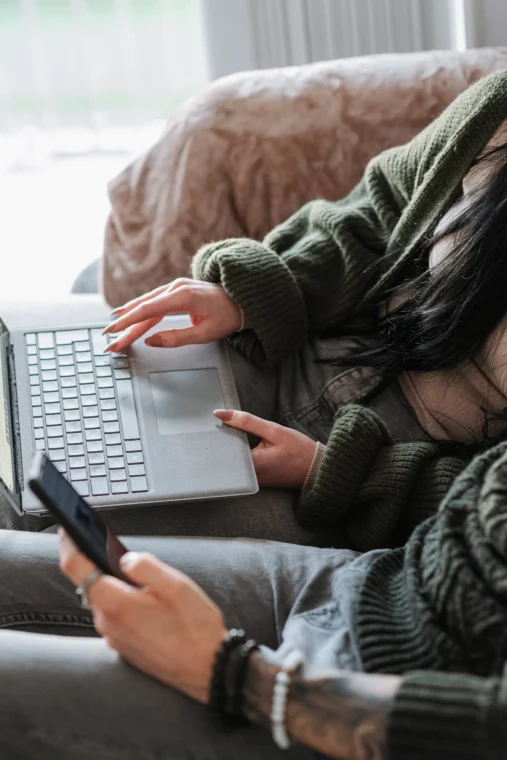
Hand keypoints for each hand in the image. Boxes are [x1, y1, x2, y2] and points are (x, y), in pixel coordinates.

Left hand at [59, 530, 225, 703]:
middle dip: (100, 563)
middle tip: (120, 550)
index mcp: (118, 603)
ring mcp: (113, 636)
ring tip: (143, 580)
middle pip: (89, 583)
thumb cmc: (196, 629)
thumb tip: (125, 557)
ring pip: (103, 599)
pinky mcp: (121, 645)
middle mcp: (108, 622)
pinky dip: (122, 602)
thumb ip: (147, 567)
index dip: (68, 543)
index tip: (68, 527)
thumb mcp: (178, 587)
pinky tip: (147, 602)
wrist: (206, 670)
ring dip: (115, 585)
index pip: (76, 568)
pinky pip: (113, 615)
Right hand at [103, 279, 242, 351]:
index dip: (128, 323)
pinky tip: (128, 313)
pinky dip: (140, 309)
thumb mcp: (204, 334)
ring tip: (113, 328)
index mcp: (183, 297)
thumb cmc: (226, 317)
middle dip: (124, 325)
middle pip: (144, 309)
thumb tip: (151, 342)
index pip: (148, 311)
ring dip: (129, 316)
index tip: (114, 332)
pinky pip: (153, 300)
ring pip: (146, 304)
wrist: (241, 300)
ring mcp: (175, 286)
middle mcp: (176, 288)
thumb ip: (176, 338)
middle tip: (109, 339)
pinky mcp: (176, 290)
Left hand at [214, 409, 317, 487]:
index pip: (222, 451)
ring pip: (233, 464)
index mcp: (251, 464)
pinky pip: (242, 468)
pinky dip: (240, 456)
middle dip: (221, 443)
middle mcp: (249, 477)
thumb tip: (221, 413)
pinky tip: (241, 445)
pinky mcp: (258, 481)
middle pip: (225, 459)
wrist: (318, 469)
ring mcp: (254, 481)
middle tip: (217, 428)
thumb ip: (247, 421)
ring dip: (230, 449)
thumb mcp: (274, 430)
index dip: (215, 438)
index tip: (211, 426)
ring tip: (228, 434)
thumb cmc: (300, 450)